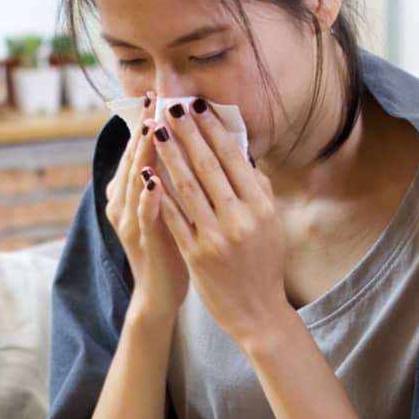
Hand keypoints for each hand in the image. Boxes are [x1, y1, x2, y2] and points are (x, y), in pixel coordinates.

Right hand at [104, 97, 189, 321]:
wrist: (160, 292)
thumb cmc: (172, 246)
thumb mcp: (172, 205)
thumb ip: (174, 176)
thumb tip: (194, 142)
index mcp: (132, 190)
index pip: (141, 149)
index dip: (148, 122)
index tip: (158, 95)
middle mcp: (124, 201)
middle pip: (134, 158)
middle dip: (144, 128)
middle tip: (153, 99)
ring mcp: (131, 221)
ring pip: (135, 182)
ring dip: (143, 154)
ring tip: (152, 128)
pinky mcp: (142, 241)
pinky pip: (144, 216)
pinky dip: (148, 197)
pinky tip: (154, 179)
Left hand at [150, 98, 293, 347]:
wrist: (257, 311)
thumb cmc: (264, 263)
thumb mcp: (271, 223)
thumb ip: (258, 188)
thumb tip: (242, 152)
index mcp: (262, 206)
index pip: (234, 158)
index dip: (213, 129)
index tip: (197, 106)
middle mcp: (241, 218)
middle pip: (208, 166)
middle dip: (187, 133)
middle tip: (170, 107)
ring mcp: (217, 237)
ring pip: (188, 187)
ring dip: (168, 156)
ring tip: (154, 131)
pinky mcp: (197, 255)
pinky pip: (174, 218)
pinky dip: (160, 195)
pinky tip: (148, 173)